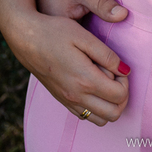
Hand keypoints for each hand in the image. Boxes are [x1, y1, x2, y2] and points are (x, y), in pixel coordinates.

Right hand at [1, 9, 130, 126]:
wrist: (26, 38)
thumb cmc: (54, 32)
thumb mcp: (84, 36)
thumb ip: (107, 55)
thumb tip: (125, 70)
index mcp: (84, 79)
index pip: (120, 95)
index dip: (126, 81)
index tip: (118, 67)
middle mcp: (76, 96)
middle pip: (113, 113)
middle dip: (122, 96)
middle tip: (115, 75)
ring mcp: (68, 101)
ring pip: (100, 119)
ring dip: (110, 104)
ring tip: (105, 81)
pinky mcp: (62, 100)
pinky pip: (86, 116)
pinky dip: (96, 106)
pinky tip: (92, 85)